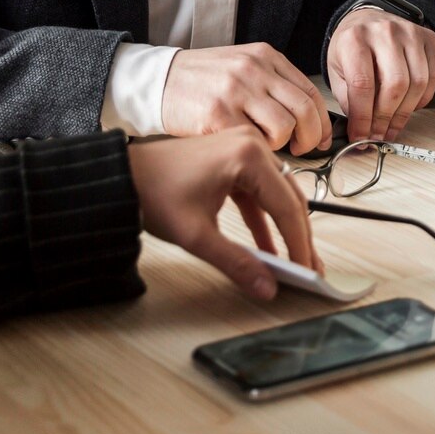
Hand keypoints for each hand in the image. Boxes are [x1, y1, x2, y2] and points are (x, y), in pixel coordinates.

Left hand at [125, 127, 320, 299]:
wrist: (123, 175)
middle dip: (299, 237)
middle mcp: (252, 146)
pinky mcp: (235, 161)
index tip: (308, 272)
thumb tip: (267, 287)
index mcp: (248, 155)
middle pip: (289, 199)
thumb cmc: (154, 192)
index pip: (287, 207)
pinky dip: (264, 220)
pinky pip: (259, 193)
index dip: (299, 244)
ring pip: (278, 196)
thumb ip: (236, 263)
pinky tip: (268, 250)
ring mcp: (245, 150)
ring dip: (285, 229)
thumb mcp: (197, 235)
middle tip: (310, 271)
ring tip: (296, 262)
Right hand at [160, 42, 330, 156]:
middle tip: (301, 151)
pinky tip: (243, 148)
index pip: (310, 91)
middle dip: (310, 139)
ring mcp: (236, 90)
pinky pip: (253, 141)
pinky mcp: (217, 114)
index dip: (322, 122)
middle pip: (304, 110)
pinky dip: (255, 151)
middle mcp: (253, 69)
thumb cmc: (199, 80)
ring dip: (280, 146)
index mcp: (264, 56)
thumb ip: (272, 84)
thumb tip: (306, 117)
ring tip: (265, 148)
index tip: (321, 138)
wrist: (156, 80)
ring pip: (284, 128)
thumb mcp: (241, 67)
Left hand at [327, 8, 434, 142]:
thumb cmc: (352, 46)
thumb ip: (349, 100)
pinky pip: (433, 78)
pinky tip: (408, 105)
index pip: (363, 85)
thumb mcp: (337, 71)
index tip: (362, 136)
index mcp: (355, 39)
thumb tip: (362, 132)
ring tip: (392, 124)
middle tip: (379, 134)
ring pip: (418, 83)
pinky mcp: (429, 39)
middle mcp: (385, 32)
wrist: (367, 19)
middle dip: (386, 118)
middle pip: (395, 85)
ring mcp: (410, 33)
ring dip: (405, 112)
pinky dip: (422, 99)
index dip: (363, 118)